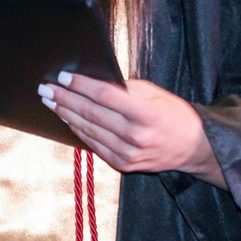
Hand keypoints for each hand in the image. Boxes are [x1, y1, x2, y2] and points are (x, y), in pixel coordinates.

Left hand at [41, 72, 224, 185]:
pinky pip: (94, 145)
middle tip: (46, 87)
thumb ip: (126, 89)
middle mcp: (135, 136)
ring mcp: (128, 154)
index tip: (63, 76)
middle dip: (65, 98)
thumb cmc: (175, 115)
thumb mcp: (155, 93)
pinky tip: (67, 119)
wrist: (194, 148)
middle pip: (91, 113)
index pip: (105, 96)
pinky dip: (78, 131)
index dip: (81, 85)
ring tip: (50, 101)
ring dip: (66, 114)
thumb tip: (94, 81)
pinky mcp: (124, 165)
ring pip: (88, 130)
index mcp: (146, 114)